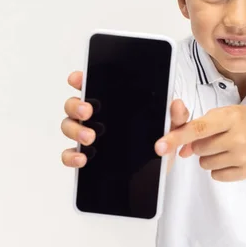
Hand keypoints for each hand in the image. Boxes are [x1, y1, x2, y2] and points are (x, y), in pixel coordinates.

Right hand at [60, 70, 188, 169]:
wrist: (159, 167)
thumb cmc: (161, 138)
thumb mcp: (173, 126)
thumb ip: (177, 115)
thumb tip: (176, 103)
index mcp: (114, 101)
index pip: (92, 84)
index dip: (81, 79)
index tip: (77, 79)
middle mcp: (96, 115)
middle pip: (74, 104)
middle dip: (76, 106)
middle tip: (88, 112)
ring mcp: (89, 135)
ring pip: (68, 126)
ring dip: (75, 130)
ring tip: (90, 138)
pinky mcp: (88, 156)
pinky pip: (70, 154)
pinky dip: (71, 156)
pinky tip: (83, 158)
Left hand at [154, 105, 245, 181]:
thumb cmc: (244, 120)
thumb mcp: (223, 115)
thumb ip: (199, 129)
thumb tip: (181, 151)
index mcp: (231, 117)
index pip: (198, 128)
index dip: (177, 137)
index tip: (160, 146)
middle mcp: (239, 137)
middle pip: (199, 149)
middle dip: (201, 144)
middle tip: (217, 137)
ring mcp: (244, 156)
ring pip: (205, 164)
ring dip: (208, 157)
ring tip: (225, 147)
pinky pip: (216, 175)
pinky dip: (218, 168)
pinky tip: (231, 157)